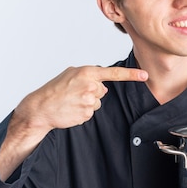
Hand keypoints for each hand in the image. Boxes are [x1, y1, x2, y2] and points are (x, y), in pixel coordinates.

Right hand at [0, 66, 147, 179]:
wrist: (40, 108)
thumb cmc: (54, 90)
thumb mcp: (70, 74)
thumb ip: (89, 75)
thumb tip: (102, 84)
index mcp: (87, 73)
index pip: (114, 73)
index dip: (131, 74)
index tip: (145, 75)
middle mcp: (90, 86)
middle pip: (102, 90)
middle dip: (92, 92)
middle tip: (74, 93)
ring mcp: (89, 101)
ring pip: (97, 103)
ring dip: (87, 103)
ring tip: (71, 102)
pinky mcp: (87, 114)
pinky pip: (91, 113)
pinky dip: (83, 112)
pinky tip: (71, 110)